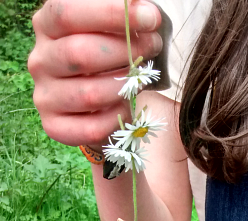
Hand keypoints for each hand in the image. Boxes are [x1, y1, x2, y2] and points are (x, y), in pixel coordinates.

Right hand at [28, 0, 162, 147]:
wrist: (98, 105)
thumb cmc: (107, 59)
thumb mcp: (110, 30)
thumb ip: (120, 15)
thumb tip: (142, 5)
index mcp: (47, 26)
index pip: (66, 12)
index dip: (111, 13)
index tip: (150, 17)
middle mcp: (40, 60)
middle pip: (80, 53)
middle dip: (126, 50)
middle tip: (153, 46)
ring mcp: (45, 96)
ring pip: (89, 94)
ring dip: (124, 87)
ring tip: (142, 79)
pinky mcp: (55, 126)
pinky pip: (92, 127)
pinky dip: (117, 119)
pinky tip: (126, 108)